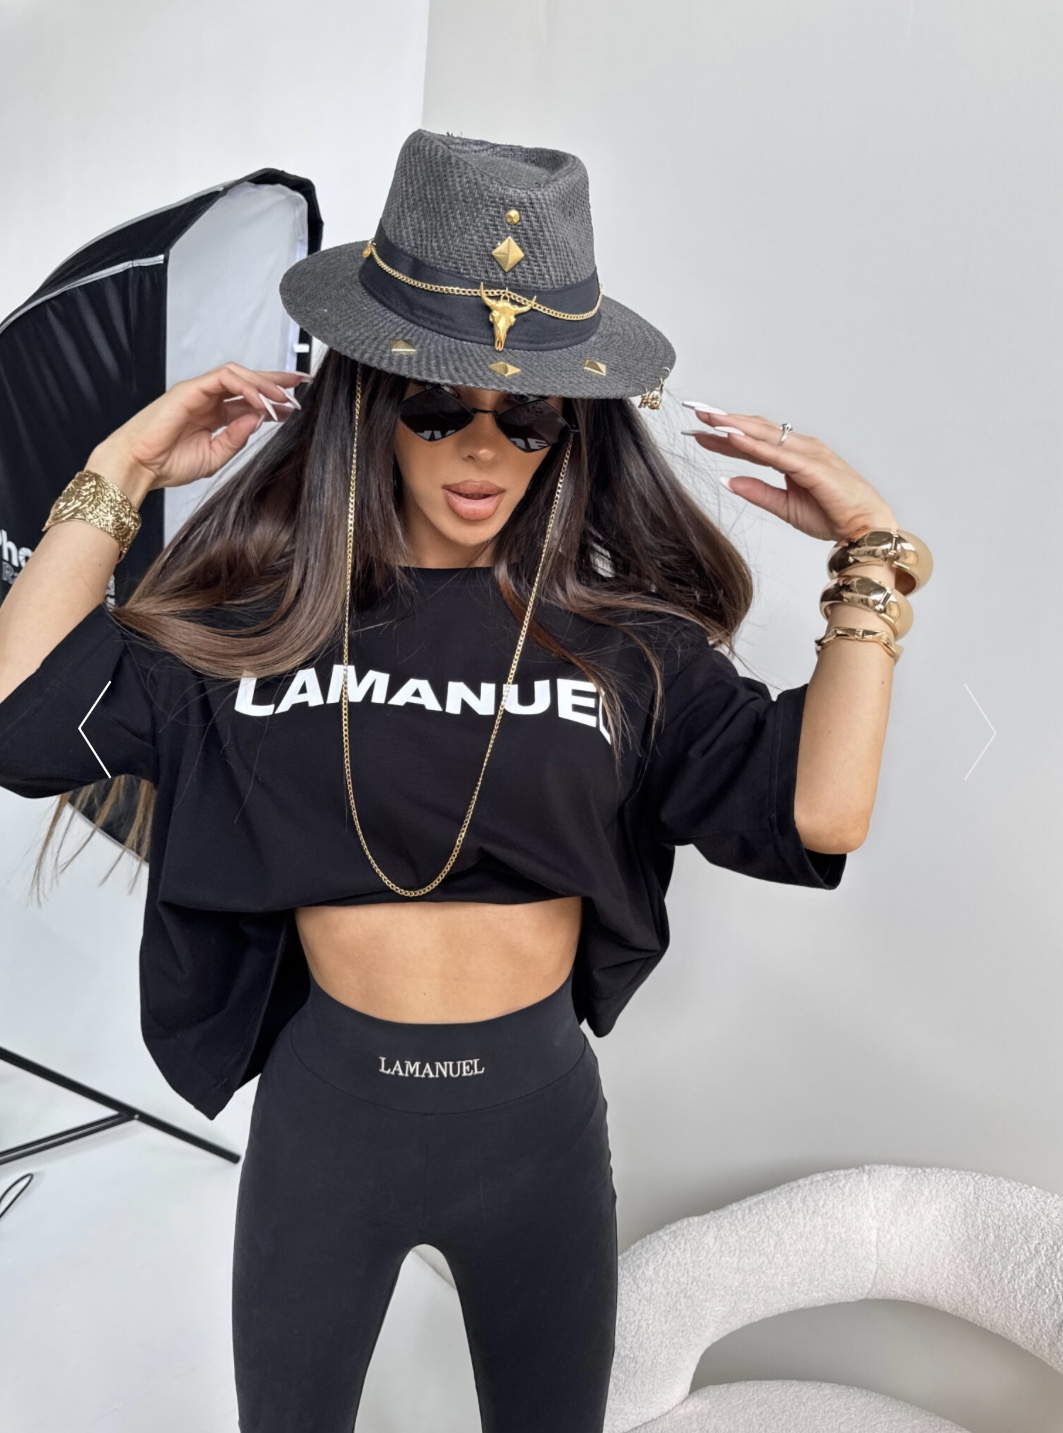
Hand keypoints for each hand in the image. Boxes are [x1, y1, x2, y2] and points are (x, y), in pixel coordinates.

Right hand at [89, 361, 310, 492]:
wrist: (138, 467)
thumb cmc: (166, 463)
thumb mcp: (214, 457)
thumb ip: (237, 438)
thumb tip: (260, 419)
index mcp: (214, 415)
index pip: (249, 399)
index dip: (274, 398)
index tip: (297, 403)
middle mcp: (207, 400)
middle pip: (248, 381)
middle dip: (276, 381)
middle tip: (302, 385)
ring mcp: (198, 392)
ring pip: (238, 374)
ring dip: (264, 385)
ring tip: (284, 400)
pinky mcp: (190, 389)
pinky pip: (224, 379)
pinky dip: (245, 388)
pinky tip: (261, 403)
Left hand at [683, 407, 896, 542]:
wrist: (865, 528)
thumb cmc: (834, 515)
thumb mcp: (785, 506)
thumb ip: (757, 492)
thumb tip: (728, 480)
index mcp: (793, 456)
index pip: (752, 440)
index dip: (725, 434)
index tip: (698, 429)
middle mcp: (800, 448)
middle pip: (755, 429)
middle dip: (724, 420)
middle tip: (695, 411)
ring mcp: (807, 453)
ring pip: (763, 434)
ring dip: (734, 424)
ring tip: (707, 417)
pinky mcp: (811, 466)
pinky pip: (775, 453)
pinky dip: (752, 444)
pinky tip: (732, 438)